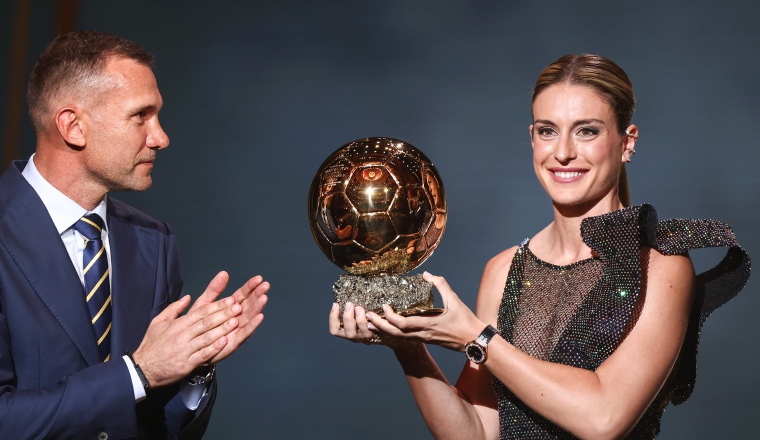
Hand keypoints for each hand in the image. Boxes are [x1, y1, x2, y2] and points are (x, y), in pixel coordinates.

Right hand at [132, 271, 269, 386]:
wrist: (143, 368)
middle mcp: (182, 335)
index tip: (230, 300)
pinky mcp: (187, 363)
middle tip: (238, 307)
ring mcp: (185, 349)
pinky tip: (225, 341)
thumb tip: (188, 297)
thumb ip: (174, 308)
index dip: (217, 305)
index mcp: (178, 324)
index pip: (201, 312)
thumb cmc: (152, 345)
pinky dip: (214, 347)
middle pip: (206, 322)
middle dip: (224, 314)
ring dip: (223, 329)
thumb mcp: (158, 322)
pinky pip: (203, 354)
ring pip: (207, 337)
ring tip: (237, 321)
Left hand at [189, 271, 269, 363]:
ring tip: (264, 298)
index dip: (250, 287)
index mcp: (229, 308)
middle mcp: (235, 319)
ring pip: (249, 318)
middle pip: (249, 305)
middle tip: (265, 285)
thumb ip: (214, 290)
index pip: (242, 295)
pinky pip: (244, 334)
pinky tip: (260, 316)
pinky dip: (252, 325)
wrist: (188, 349)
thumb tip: (224, 273)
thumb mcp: (203, 305)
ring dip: (257, 308)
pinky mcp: (233, 343)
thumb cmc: (196, 326)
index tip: (258, 278)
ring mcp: (235, 331)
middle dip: (257, 295)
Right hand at [328, 301, 411, 349]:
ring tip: (360, 307)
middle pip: (349, 334)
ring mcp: (372, 337)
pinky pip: (381, 329)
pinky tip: (384, 307)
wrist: (396, 333)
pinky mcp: (384, 335)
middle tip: (350, 304)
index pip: (335, 331)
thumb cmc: (376, 319)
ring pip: (363, 333)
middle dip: (347, 318)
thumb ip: (355, 306)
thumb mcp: (362, 314)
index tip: (336, 304)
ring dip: (360, 320)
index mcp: (351, 331)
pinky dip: (379, 318)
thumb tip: (350, 284)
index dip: (333, 319)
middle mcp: (359, 337)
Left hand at [363, 272, 483, 350]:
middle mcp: (423, 334)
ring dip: (384, 330)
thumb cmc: (466, 321)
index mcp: (428, 325)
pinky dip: (394, 332)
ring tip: (372, 321)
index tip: (383, 306)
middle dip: (380, 325)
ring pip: (398, 337)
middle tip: (367, 316)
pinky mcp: (425, 339)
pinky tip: (388, 326)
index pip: (403, 324)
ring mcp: (423, 338)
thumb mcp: (455, 300)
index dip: (390, 317)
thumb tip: (426, 274)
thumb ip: (441, 284)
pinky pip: (405, 337)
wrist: (475, 341)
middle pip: (395, 334)